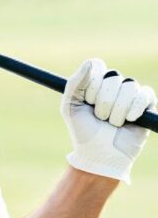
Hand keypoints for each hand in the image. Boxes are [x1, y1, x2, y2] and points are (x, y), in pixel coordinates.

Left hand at [62, 59, 155, 183]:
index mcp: (94, 83)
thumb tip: (90, 63)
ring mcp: (130, 94)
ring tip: (111, 123)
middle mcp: (113, 85)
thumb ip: (75, 83)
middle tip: (99, 117)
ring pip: (129, 86)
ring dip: (117, 109)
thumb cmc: (83, 131)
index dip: (93, 83)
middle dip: (103, 101)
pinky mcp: (146, 105)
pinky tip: (128, 120)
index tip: (87, 100)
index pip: (97, 65)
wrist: (100, 154)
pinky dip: (134, 108)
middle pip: (112, 77)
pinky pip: (145, 94)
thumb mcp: (70, 106)